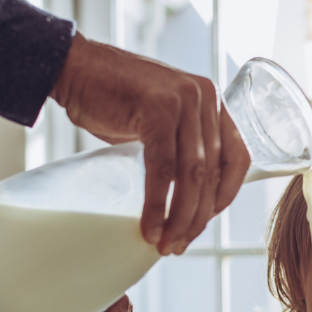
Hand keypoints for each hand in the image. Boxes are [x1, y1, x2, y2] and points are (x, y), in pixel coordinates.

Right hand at [50, 35, 249, 255]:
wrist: (74, 67)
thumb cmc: (112, 96)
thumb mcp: (159, 117)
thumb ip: (179, 145)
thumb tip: (186, 195)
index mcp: (210, 100)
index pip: (237, 155)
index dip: (226, 195)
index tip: (206, 220)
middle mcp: (204, 97)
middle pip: (213, 171)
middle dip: (198, 216)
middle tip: (179, 244)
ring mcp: (183, 101)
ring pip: (192, 174)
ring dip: (181, 217)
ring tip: (166, 244)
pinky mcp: (157, 110)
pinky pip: (163, 169)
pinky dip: (157, 204)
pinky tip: (150, 226)